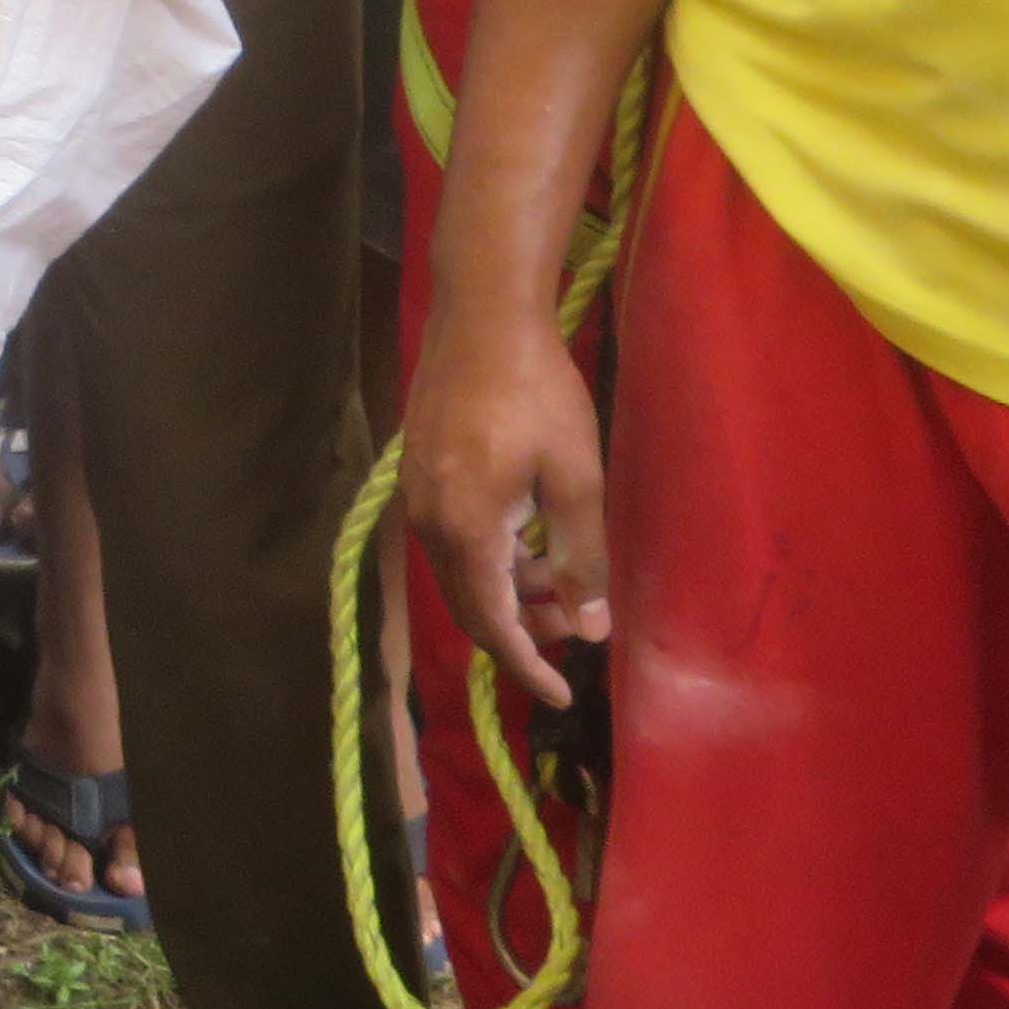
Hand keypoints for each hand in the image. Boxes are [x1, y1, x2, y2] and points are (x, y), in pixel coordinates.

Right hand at [396, 313, 610, 714]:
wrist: (482, 315)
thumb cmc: (538, 393)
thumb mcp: (576, 478)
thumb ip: (580, 559)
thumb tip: (591, 629)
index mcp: (466, 531)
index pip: (493, 625)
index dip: (528, 665)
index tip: (562, 693)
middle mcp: (428, 522)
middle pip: (470, 605)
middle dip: (520, 632)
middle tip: (572, 633)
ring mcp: (417, 496)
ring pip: (461, 572)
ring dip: (508, 592)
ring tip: (558, 582)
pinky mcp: (418, 472)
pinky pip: (452, 539)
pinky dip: (490, 558)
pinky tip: (528, 537)